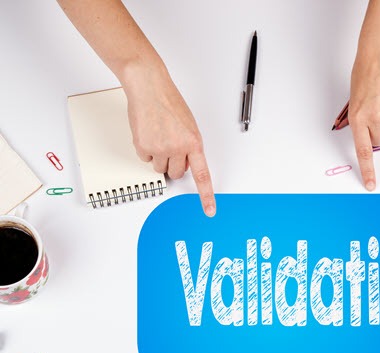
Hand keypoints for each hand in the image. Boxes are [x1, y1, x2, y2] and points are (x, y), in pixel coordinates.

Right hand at [123, 64, 215, 216]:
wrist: (149, 88)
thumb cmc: (169, 103)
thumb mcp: (189, 126)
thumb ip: (190, 147)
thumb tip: (185, 165)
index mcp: (194, 143)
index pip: (202, 175)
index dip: (206, 195)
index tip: (209, 210)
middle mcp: (178, 148)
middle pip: (176, 174)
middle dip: (173, 165)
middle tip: (169, 148)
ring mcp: (160, 148)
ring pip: (159, 168)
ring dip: (159, 157)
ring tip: (158, 136)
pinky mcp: (144, 146)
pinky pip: (145, 159)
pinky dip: (145, 149)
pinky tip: (148, 133)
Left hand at [348, 31, 379, 190]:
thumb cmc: (365, 73)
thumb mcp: (355, 100)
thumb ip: (360, 120)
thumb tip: (368, 135)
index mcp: (357, 118)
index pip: (363, 151)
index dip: (368, 170)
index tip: (371, 184)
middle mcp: (374, 118)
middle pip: (379, 140)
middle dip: (377, 130)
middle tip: (374, 111)